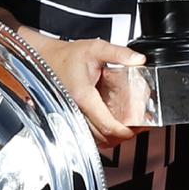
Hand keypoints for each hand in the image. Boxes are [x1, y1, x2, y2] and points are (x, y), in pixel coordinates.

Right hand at [31, 34, 147, 147]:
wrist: (48, 60)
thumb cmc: (67, 56)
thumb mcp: (96, 49)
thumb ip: (118, 53)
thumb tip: (138, 59)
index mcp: (83, 97)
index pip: (108, 126)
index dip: (127, 131)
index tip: (140, 126)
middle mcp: (75, 111)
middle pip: (104, 137)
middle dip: (124, 135)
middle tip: (140, 126)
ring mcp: (72, 117)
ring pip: (96, 140)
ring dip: (114, 137)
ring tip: (129, 126)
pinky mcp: (71, 119)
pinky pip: (89, 136)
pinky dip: (103, 135)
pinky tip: (113, 125)